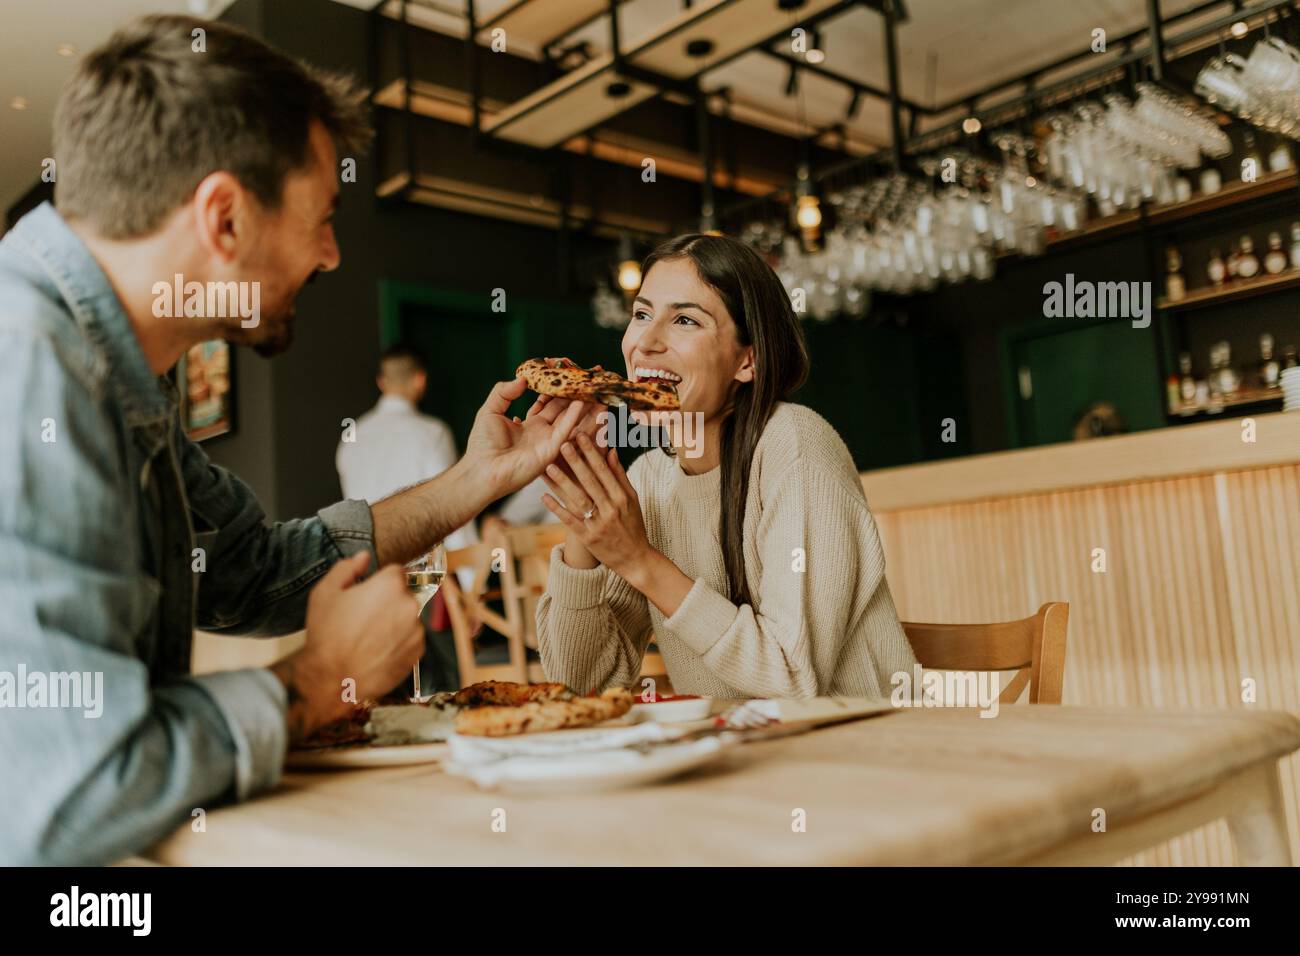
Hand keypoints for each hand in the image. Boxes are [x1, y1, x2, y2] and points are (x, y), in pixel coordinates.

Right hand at [272, 551, 423, 742]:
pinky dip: (398, 642)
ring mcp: (417, 630)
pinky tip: (377, 651)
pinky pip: (410, 639)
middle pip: (403, 595)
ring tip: (369, 638)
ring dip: (394, 623)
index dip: (380, 582)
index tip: (368, 594)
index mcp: (390, 585)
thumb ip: (347, 568)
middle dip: (387, 602)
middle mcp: (410, 605)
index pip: (396, 571)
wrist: (331, 678)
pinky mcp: (418, 652)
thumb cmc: (326, 634)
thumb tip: (364, 557)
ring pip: (408, 618)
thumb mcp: (325, 592)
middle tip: (364, 618)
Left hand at [461, 378, 594, 499]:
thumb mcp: (490, 411)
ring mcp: (548, 441)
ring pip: (568, 419)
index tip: (566, 375)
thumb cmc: (482, 445)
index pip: (548, 403)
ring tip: (592, 388)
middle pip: (562, 409)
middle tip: (587, 380)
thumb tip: (522, 378)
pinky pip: (565, 430)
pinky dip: (574, 416)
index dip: (556, 390)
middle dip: (574, 395)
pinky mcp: (551, 450)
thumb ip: (504, 392)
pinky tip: (581, 402)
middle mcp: (542, 432)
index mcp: (529, 424)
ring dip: (580, 404)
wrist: (482, 469)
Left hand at [540, 433, 652, 578]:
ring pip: (578, 500)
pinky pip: (570, 521)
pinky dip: (557, 509)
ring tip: (549, 467)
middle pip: (591, 482)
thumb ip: (620, 475)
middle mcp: (611, 509)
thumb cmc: (633, 525)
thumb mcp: (632, 499)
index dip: (592, 453)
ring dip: (563, 483)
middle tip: (562, 444)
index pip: (605, 471)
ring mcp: (599, 525)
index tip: (581, 436)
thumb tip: (611, 450)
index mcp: (622, 497)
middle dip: (576, 462)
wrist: (635, 558)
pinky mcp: (588, 538)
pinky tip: (544, 496)